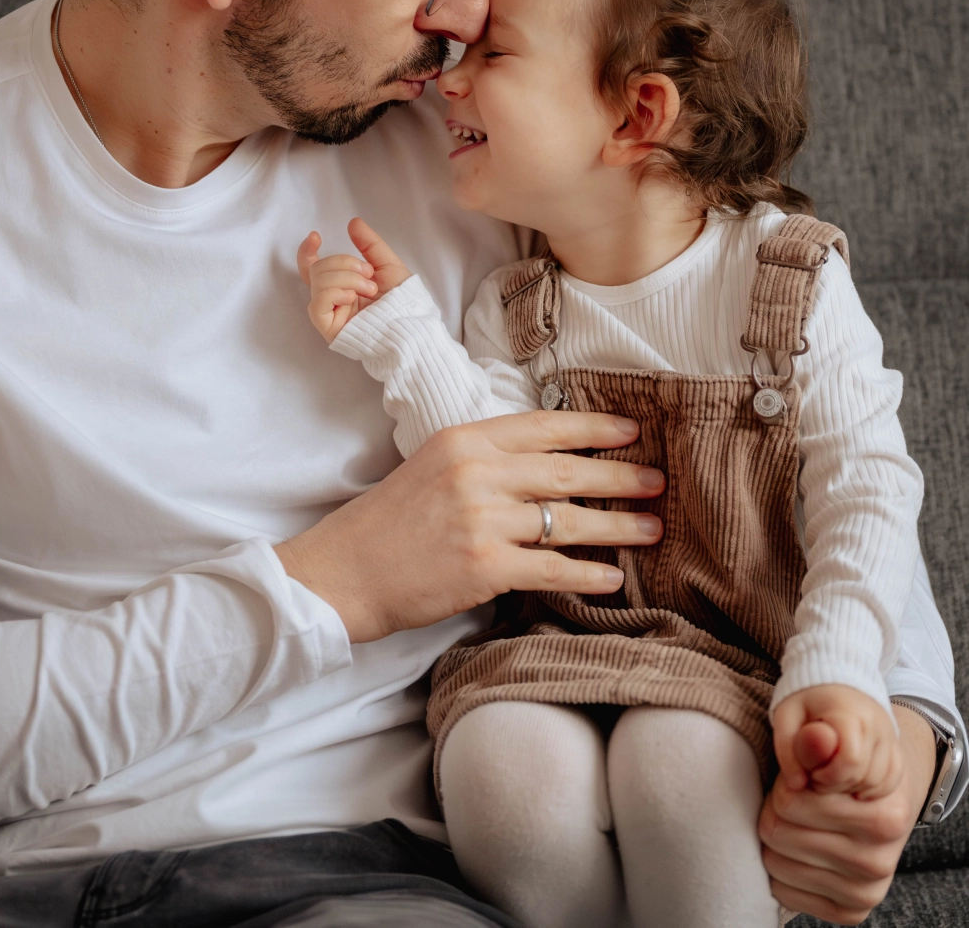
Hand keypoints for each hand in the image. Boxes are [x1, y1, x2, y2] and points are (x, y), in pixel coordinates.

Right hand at [275, 409, 663, 643]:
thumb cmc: (388, 522)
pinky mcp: (484, 566)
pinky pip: (551, 569)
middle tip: (658, 481)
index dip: (594, 427)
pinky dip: (587, 573)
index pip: (543, 426)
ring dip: (617, 526)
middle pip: (566, 471)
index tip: (632, 431)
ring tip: (651, 529)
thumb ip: (483, 459)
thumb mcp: (431, 466)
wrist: (343, 572)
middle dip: (620, 477)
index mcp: (463, 439)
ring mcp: (481, 518)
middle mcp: (476, 472)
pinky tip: (612, 577)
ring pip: (567, 520)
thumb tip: (546, 463)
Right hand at [297, 218, 412, 342]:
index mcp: (342, 284)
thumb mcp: (387, 264)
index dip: (307, 251)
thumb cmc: (402, 299)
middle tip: (368, 273)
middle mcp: (332, 297)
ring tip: (369, 289)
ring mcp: (330, 313)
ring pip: (319, 281)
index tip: (316, 237)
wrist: (410, 323)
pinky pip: (317, 303)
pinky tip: (352, 298)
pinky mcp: (329, 327)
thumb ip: (369, 244)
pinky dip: (335, 293)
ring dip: (347, 278)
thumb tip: (353, 222)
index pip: (312, 267)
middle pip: (317, 269)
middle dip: (344, 263)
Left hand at [760, 702, 935, 924]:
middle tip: (793, 794)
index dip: (785, 781)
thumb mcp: (830, 731)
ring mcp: (867, 890)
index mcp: (884, 816)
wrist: (884, 791)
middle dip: (774, 806)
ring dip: (774, 835)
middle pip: (777, 832)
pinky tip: (795, 847)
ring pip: (775, 863)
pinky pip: (784, 892)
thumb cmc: (846, 758)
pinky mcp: (850, 911)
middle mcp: (879, 860)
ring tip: (796, 817)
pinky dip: (779, 867)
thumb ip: (815, 737)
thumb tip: (815, 738)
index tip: (802, 773)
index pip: (789, 801)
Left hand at [773, 684, 901, 800]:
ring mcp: (889, 734)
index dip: (828, 776)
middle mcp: (876, 723)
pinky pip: (893, 779)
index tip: (810, 772)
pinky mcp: (895, 745)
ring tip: (831, 774)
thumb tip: (796, 785)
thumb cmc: (805, 700)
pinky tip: (852, 781)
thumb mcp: (785, 716)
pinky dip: (874, 788)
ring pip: (880, 781)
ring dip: (854, 788)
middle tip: (817, 775)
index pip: (850, 760)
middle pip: (865, 775)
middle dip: (838, 784)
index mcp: (848, 712)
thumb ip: (787, 748)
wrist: (834, 674)